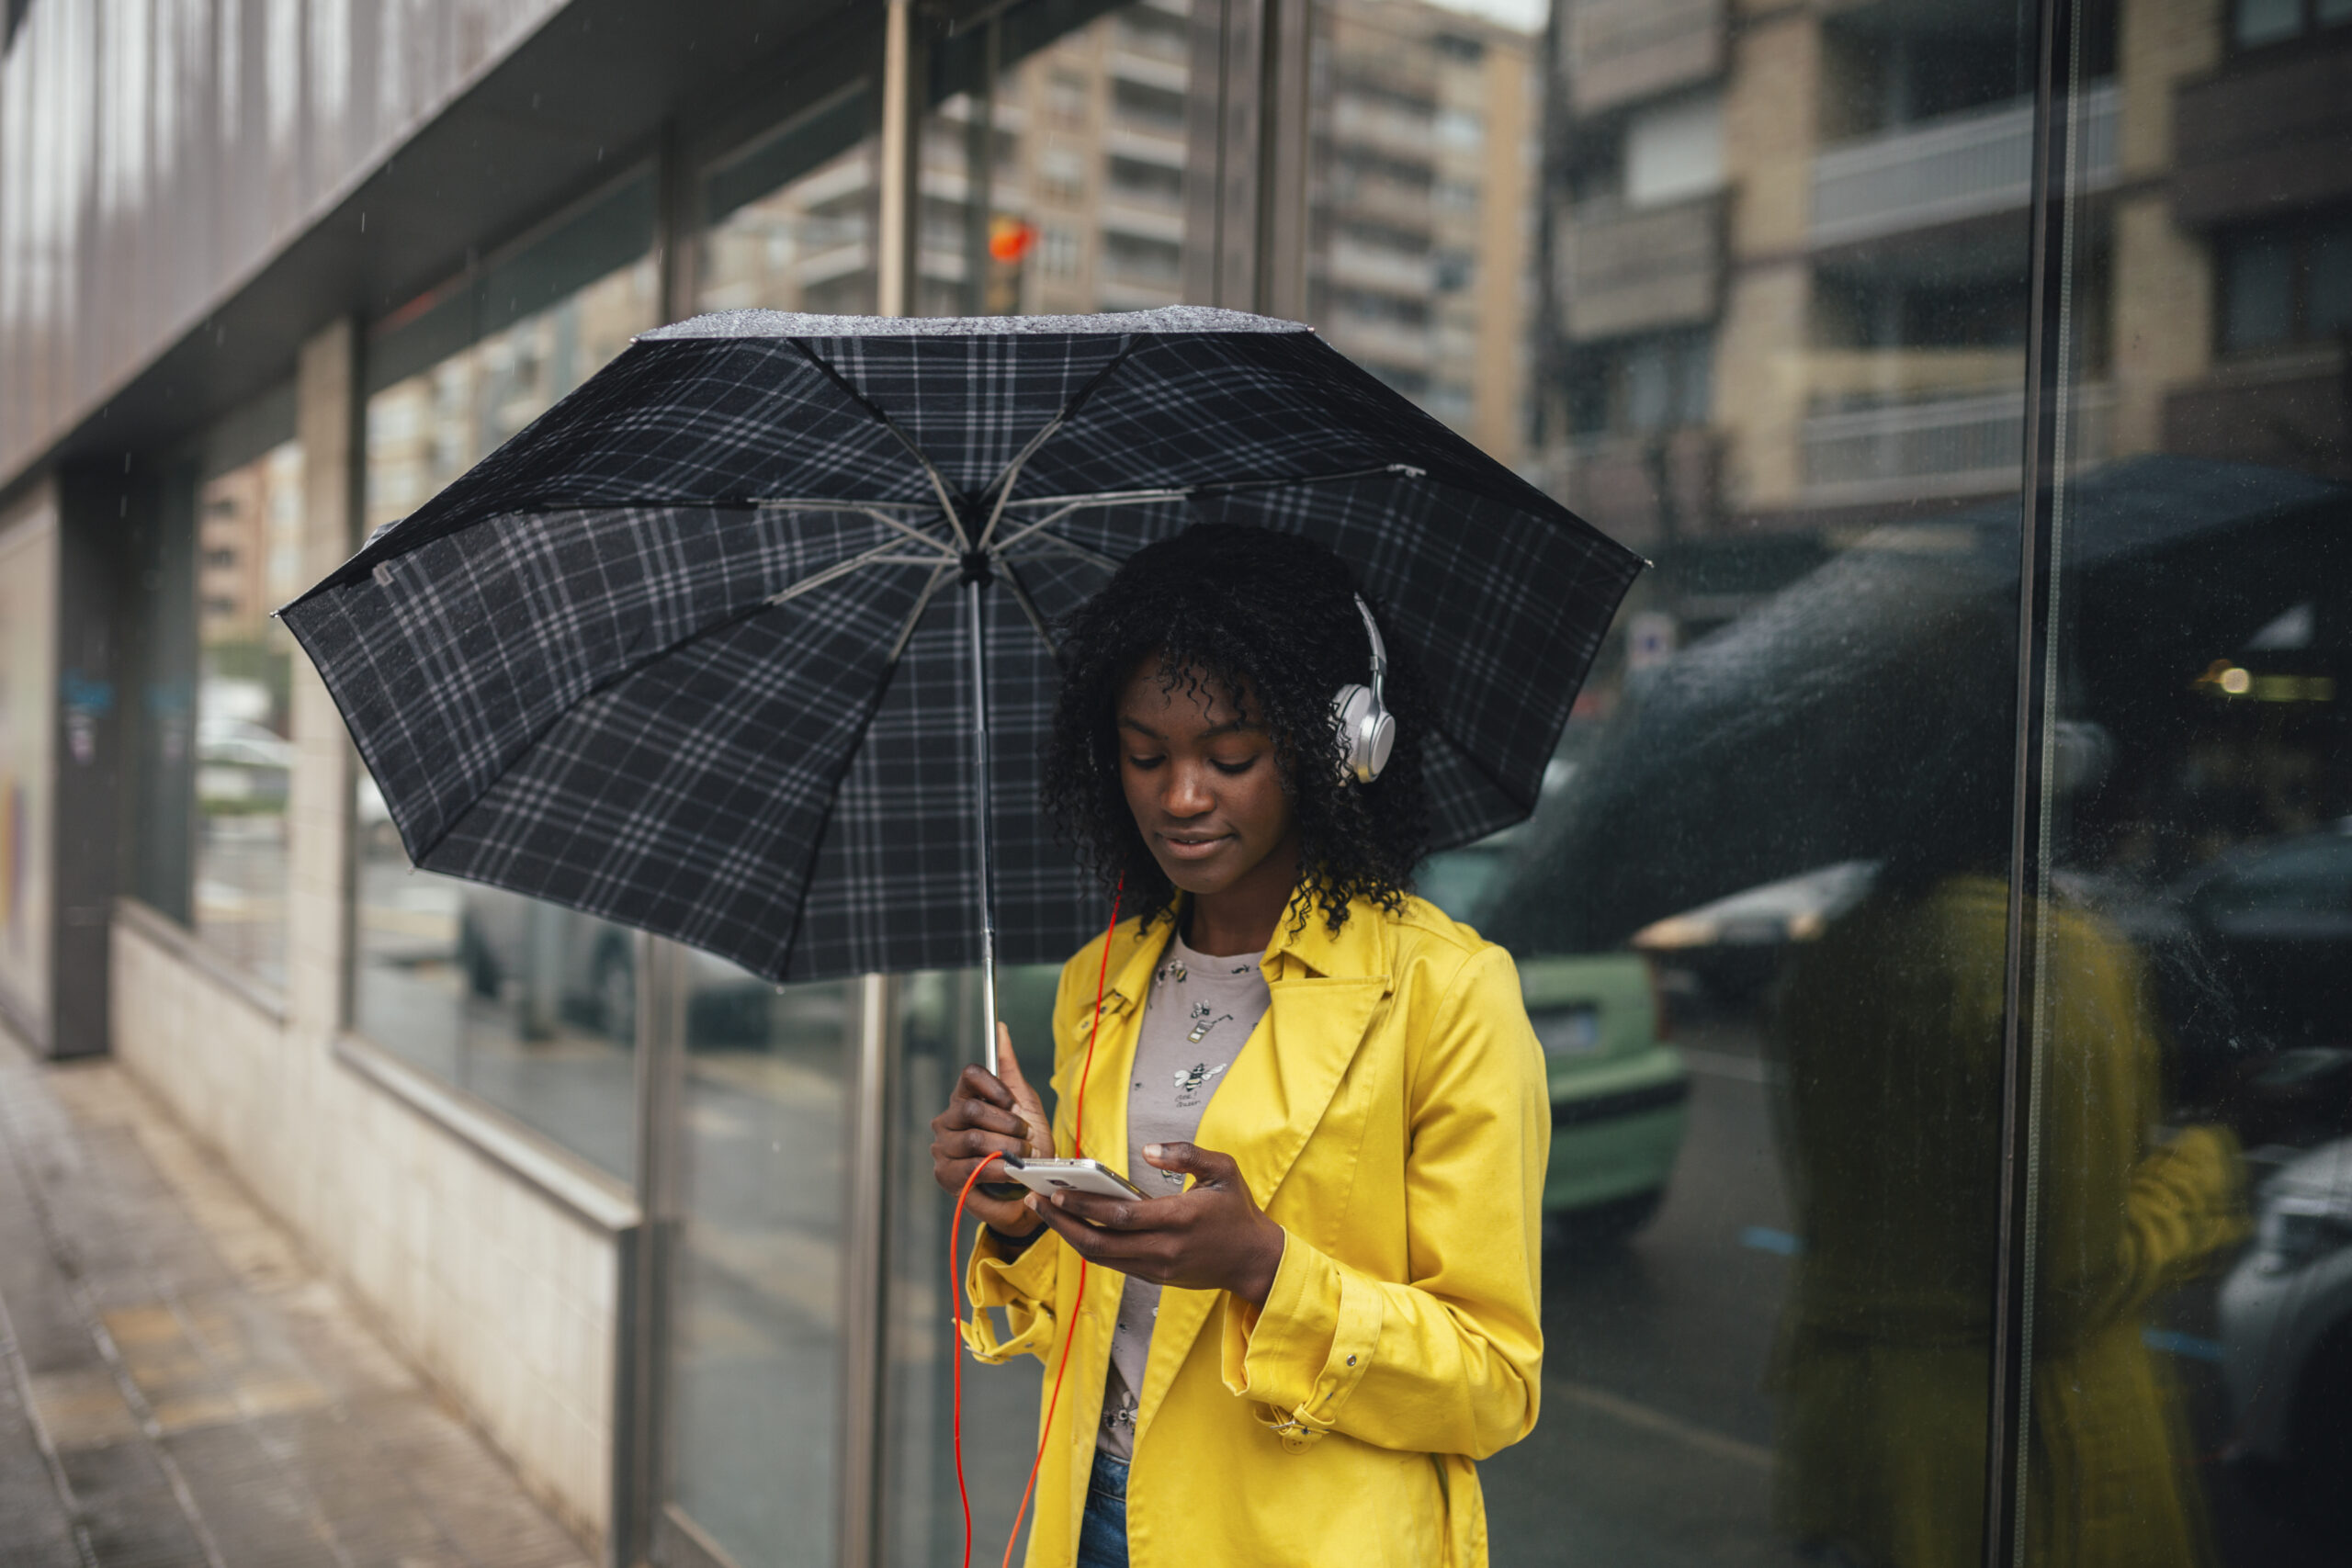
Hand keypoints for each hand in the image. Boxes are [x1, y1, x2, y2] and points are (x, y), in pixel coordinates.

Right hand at [931, 1024, 1053, 1236]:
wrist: (1032, 1189)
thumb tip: (1002, 1029)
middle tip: (1024, 1136)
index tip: (1013, 1103)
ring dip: (1007, 1147)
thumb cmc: (1028, 1146)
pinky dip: (999, 1168)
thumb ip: (1010, 1068)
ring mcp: (943, 1149)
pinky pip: (972, 1166)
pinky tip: (1012, 1171)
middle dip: (1007, 1123)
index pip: (970, 1074)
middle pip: (972, 1108)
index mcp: (965, 1098)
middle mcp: (948, 1120)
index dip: (996, 1087)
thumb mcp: (1026, 1104)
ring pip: (974, 1138)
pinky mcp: (946, 1176)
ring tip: (1023, 1156)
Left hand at [1023, 1141, 1286, 1305]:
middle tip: (1034, 1201)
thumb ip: (1187, 1154)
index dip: (1084, 1205)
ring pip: (1101, 1257)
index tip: (1055, 1191)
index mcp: (1180, 1219)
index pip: (1121, 1216)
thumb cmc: (1237, 1210)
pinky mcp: (1154, 1277)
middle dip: (1062, 1222)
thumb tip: (1149, 1150)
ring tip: (1046, 1211)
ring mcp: (1157, 1268)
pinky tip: (1072, 1224)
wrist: (1254, 1261)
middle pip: (1100, 1242)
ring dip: (1069, 1235)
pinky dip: (1088, 1245)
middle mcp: (1164, 1249)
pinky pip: (1113, 1262)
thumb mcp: (1224, 1170)